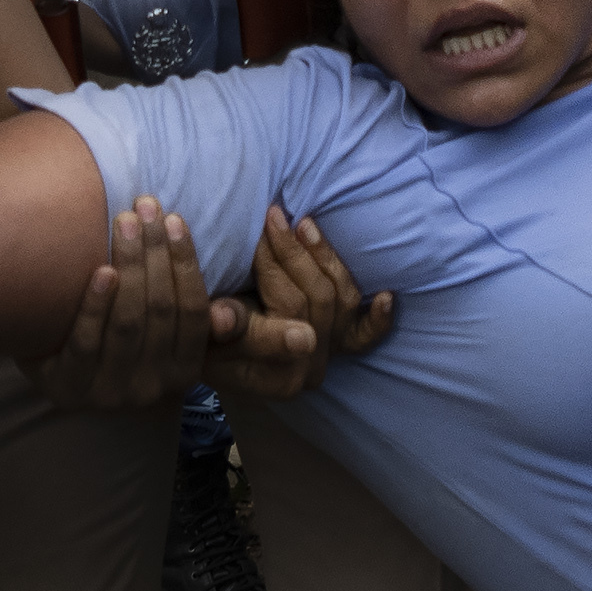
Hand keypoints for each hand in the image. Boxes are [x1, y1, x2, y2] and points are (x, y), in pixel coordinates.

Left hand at [29, 197, 219, 410]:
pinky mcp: (70, 389)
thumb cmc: (117, 342)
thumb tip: (226, 313)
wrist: (56, 373)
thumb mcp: (160, 335)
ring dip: (130, 266)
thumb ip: (192, 319)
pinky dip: (96, 304)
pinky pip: (87, 342)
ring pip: (128, 322)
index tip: (174, 218)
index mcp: (184, 371)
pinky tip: (102, 270)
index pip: (194, 312)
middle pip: (161, 310)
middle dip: (156, 252)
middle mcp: (153, 387)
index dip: (186, 263)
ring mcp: (110, 392)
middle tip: (144, 206)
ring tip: (124, 221)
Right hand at [208, 205, 393, 399]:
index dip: (275, 262)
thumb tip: (223, 317)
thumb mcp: (204, 330)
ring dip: (325, 258)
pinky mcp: (342, 347)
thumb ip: (224, 324)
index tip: (262, 225)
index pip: (289, 305)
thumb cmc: (204, 338)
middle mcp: (311, 372)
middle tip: (276, 216)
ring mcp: (331, 358)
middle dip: (295, 253)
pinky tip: (387, 297)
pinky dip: (377, 317)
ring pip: (343, 302)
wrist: (215, 351)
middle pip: (318, 299)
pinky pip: (366, 334)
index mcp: (278, 374)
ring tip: (303, 223)